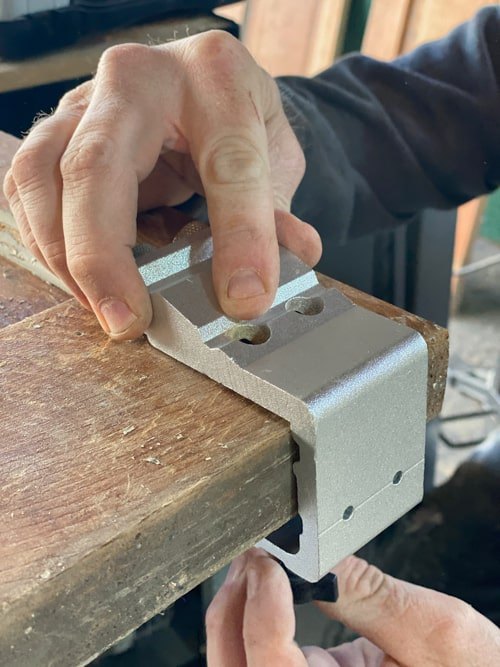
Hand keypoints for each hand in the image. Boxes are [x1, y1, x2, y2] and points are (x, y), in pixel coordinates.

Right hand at [3, 31, 320, 339]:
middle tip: (129, 321)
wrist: (205, 88)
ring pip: (41, 176)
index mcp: (213, 77)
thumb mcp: (277, 157)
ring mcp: (86, 101)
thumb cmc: (240, 118)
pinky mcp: (58, 132)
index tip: (245, 299)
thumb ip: (278, 210)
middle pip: (95, 166)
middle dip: (103, 257)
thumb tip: (294, 258)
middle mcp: (137, 78)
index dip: (239, 235)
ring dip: (64, 256)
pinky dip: (47, 241)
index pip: (227, 162)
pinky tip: (80, 276)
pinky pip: (27, 188)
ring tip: (103, 306)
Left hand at [206, 549, 499, 665]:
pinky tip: (268, 582)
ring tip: (254, 564)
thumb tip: (317, 554)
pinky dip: (256, 614)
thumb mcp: (437, 633)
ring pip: (242, 664)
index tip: (269, 564)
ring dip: (236, 611)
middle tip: (252, 559)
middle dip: (232, 609)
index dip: (261, 613)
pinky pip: (266, 653)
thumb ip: (373, 595)